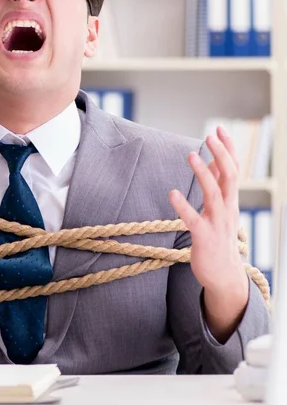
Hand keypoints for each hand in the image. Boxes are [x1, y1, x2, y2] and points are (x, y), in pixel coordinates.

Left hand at [168, 125, 248, 339]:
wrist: (224, 276)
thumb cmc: (218, 238)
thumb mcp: (220, 210)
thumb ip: (216, 187)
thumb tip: (211, 162)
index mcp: (231, 200)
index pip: (233, 169)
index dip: (228, 149)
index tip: (219, 128)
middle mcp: (228, 209)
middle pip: (230, 177)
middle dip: (221, 155)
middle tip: (210, 136)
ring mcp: (217, 223)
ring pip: (214, 194)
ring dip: (203, 173)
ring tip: (192, 154)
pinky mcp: (204, 238)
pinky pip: (194, 220)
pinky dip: (184, 206)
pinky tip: (172, 193)